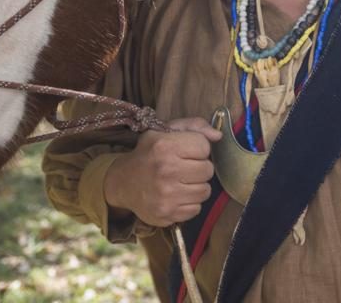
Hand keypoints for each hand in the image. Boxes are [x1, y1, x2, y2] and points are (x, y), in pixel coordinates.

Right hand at [104, 117, 220, 226]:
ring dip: (196, 186)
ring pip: (205, 191)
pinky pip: (196, 209)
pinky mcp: (167, 214)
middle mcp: (166, 171)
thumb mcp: (165, 131)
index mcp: (165, 146)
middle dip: (199, 168)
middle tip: (185, 168)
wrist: (122, 183)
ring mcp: (167, 195)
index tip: (186, 152)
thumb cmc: (148, 154)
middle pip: (208, 170)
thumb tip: (218, 136)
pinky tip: (177, 196)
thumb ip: (194, 126)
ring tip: (182, 182)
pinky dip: (189, 203)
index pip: (204, 146)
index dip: (198, 148)